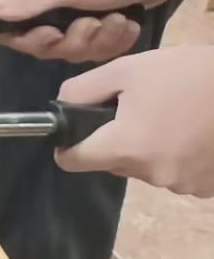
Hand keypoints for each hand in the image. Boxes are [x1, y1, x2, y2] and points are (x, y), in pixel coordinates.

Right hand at [0, 0, 212, 61]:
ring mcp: (68, 17)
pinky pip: (95, 51)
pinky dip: (115, 41)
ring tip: (119, 19)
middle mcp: (39, 4)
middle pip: (42, 46)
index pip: (6, 29)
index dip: (30, 40)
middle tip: (95, 22)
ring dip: (101, 39)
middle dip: (76, 40)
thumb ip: (26, 2)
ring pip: (72, 51)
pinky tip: (128, 24)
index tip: (55, 33)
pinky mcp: (93, 26)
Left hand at [57, 47, 213, 196]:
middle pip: (113, 164)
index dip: (68, 147)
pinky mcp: (207, 189)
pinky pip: (176, 174)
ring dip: (148, 149)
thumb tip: (60, 107)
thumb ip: (82, 90)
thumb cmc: (185, 74)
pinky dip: (176, 157)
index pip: (74, 162)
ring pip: (145, 168)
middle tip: (137, 110)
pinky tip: (191, 133)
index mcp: (128, 147)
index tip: (73, 133)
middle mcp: (154, 174)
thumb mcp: (125, 70)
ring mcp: (184, 185)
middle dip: (116, 140)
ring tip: (170, 117)